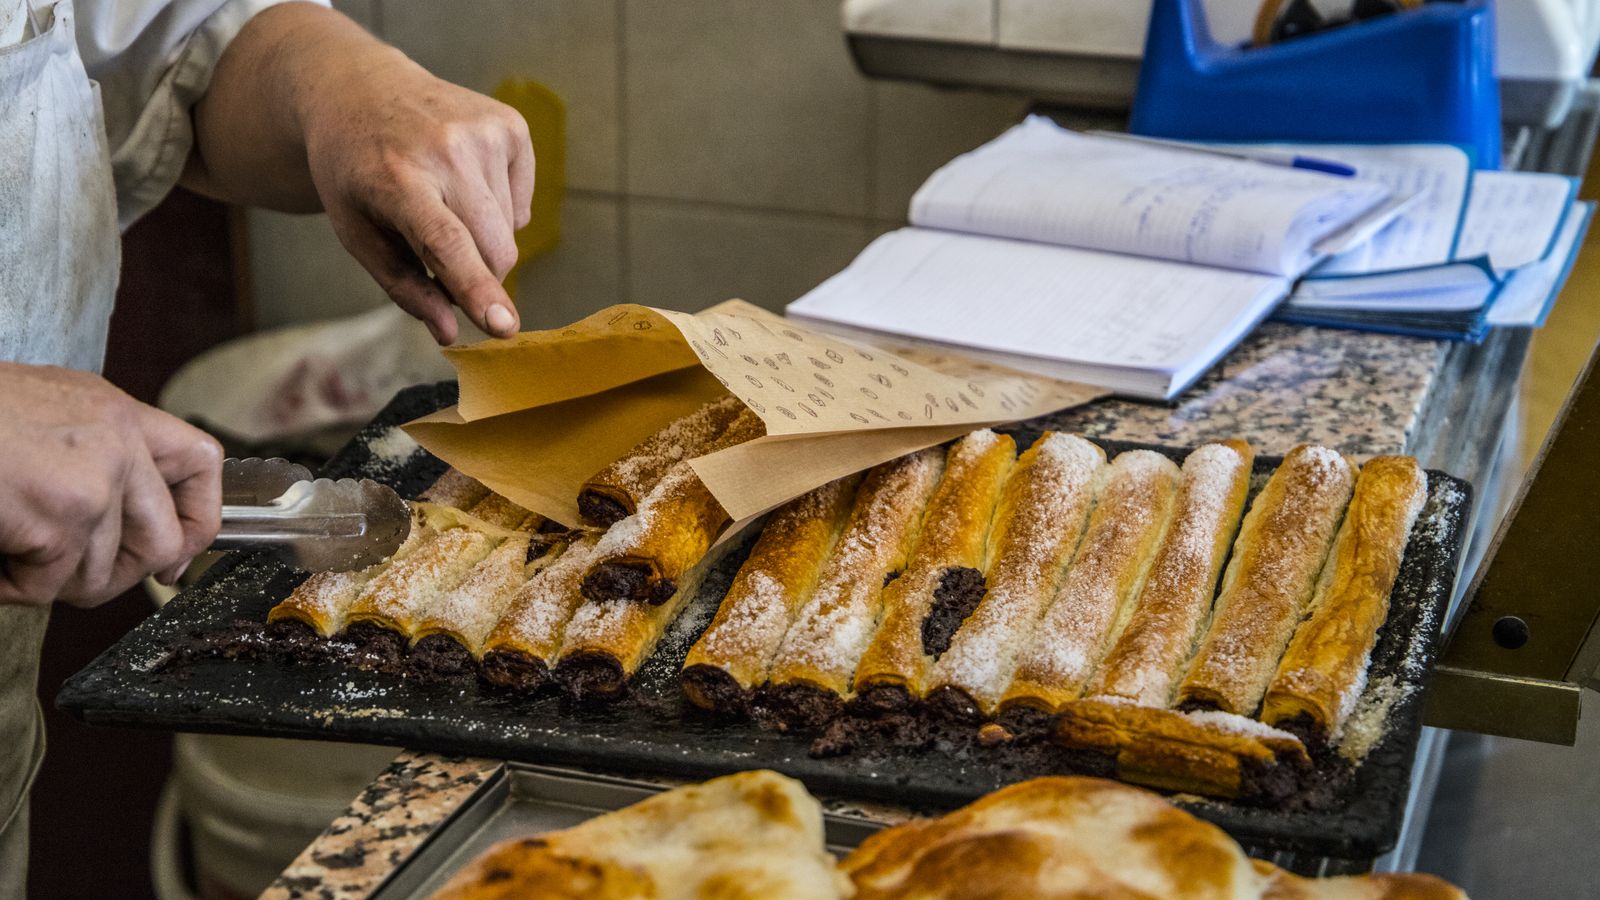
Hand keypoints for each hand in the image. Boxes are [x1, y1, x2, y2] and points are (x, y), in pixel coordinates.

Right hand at [0, 364, 222, 606]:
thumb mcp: (45, 413)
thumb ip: (98, 455)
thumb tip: (137, 527)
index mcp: (116, 412)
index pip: (203, 462)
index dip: (197, 518)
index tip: (175, 554)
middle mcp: (118, 443)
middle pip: (164, 541)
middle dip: (116, 574)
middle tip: (64, 571)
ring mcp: (93, 481)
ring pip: (98, 575)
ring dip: (45, 580)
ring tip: (6, 546)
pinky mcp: (58, 519)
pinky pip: (44, 588)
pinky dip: (6, 586)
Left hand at [300, 45, 532, 344]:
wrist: (358, 87)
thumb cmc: (354, 170)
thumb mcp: (356, 232)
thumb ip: (402, 286)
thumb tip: (449, 332)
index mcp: (399, 179)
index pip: (447, 244)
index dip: (476, 289)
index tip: (504, 327)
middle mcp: (447, 150)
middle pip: (494, 251)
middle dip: (477, 275)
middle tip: (438, 257)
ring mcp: (484, 133)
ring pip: (510, 233)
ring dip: (481, 238)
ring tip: (441, 203)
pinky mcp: (509, 126)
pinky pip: (520, 205)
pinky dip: (497, 210)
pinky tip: (462, 182)